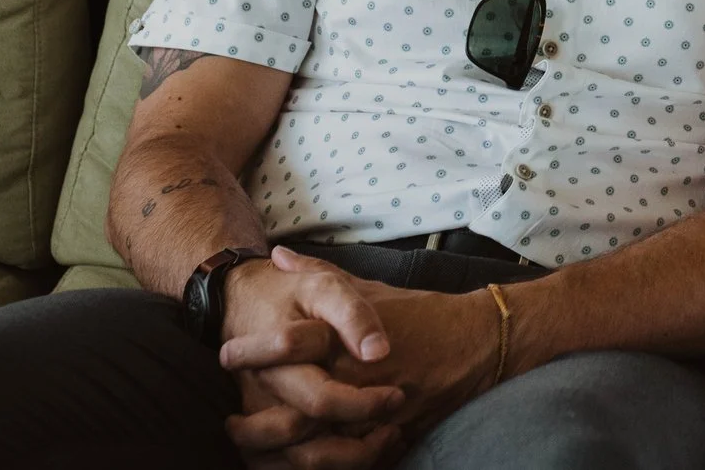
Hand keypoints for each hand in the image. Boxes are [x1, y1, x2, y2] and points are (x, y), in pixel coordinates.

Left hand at [220, 249, 499, 448]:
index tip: (225, 355)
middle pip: (297, 407)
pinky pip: (347, 460)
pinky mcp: (393, 435)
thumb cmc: (422, 313)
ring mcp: (376, 409)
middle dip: (256, 422)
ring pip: (317, 445)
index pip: (291, 343)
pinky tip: (294, 466)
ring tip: (253, 451)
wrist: (478, 341)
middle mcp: (359, 374)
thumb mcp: (370, 287)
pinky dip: (318, 469)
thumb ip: (322, 275)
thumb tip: (281, 256)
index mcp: (349, 335)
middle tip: (229, 424)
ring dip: (279, 455)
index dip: (254, 351)